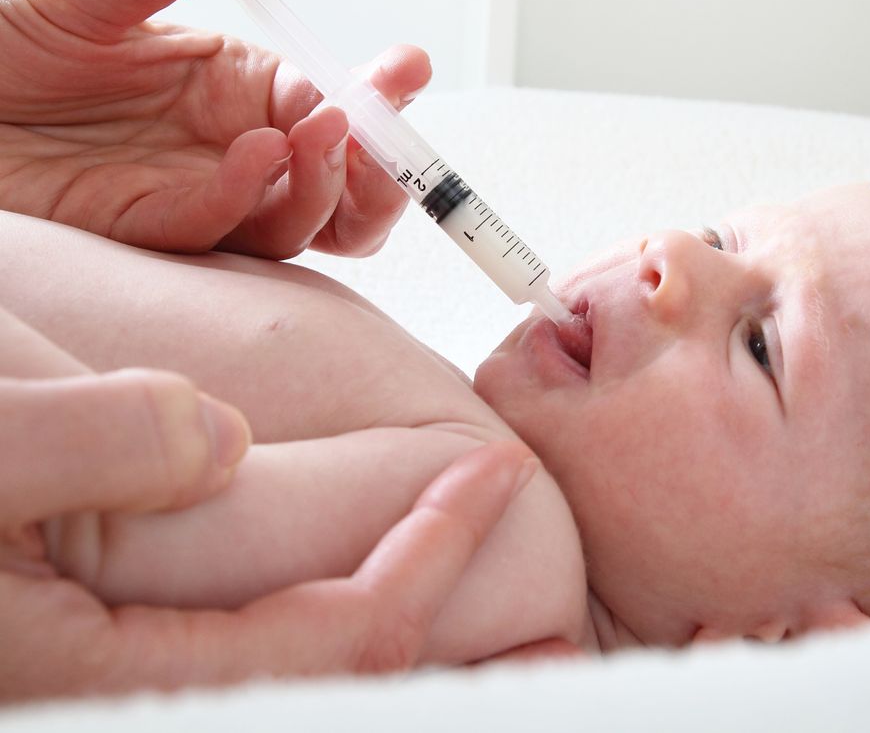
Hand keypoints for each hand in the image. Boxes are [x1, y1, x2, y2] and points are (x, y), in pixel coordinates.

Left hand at [0, 0, 428, 258]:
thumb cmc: (8, 41)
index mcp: (244, 86)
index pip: (337, 103)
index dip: (382, 97)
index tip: (407, 71)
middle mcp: (240, 147)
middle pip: (344, 187)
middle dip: (381, 172)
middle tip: (381, 137)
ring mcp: (205, 196)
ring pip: (303, 223)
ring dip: (330, 187)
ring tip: (323, 135)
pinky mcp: (158, 236)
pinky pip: (227, 231)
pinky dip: (252, 195)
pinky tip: (254, 151)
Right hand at [0, 369, 535, 700]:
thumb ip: (84, 446)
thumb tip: (215, 444)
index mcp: (88, 666)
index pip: (326, 642)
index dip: (428, 560)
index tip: (494, 476)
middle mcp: (116, 690)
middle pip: (328, 682)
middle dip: (434, 619)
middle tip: (522, 558)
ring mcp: (120, 667)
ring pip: (290, 661)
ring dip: (387, 610)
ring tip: (468, 552)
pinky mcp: (113, 633)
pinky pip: (245, 632)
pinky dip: (322, 599)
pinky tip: (356, 547)